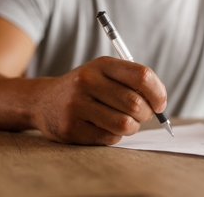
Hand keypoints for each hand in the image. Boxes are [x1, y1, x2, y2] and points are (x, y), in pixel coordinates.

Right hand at [31, 56, 166, 144]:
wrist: (43, 101)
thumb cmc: (87, 88)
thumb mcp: (105, 74)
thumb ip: (133, 83)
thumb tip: (160, 104)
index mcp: (102, 64)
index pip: (142, 76)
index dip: (158, 93)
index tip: (160, 104)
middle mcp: (88, 81)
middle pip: (135, 104)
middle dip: (146, 114)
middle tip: (142, 115)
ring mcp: (77, 105)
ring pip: (124, 124)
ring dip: (132, 127)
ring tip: (126, 122)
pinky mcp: (71, 128)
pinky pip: (109, 138)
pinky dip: (115, 136)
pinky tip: (105, 128)